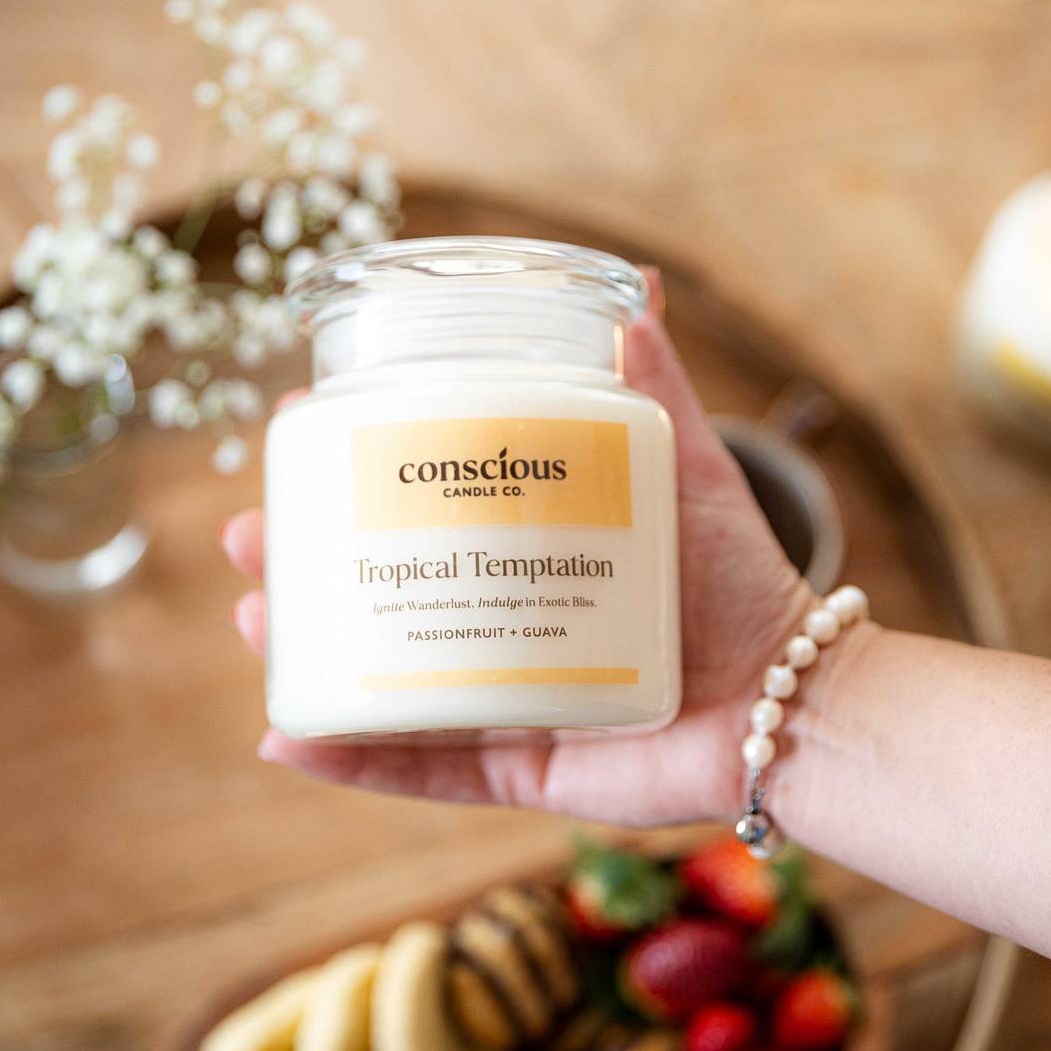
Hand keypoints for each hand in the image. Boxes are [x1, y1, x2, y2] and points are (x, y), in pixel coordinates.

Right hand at [223, 313, 808, 824]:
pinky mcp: (522, 767)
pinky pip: (425, 768)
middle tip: (252, 537)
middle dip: (303, 569)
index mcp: (525, 555)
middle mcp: (504, 628)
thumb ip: (657, 386)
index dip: (351, 482)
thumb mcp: (687, 469)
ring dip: (305, 655)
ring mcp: (505, 701)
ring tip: (258, 616)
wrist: (797, 696)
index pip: (418, 514)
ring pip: (381, 682)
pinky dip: (352, 758)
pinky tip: (284, 736)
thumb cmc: (742, 581)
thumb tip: (634, 282)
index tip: (299, 436)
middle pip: (379, 597)